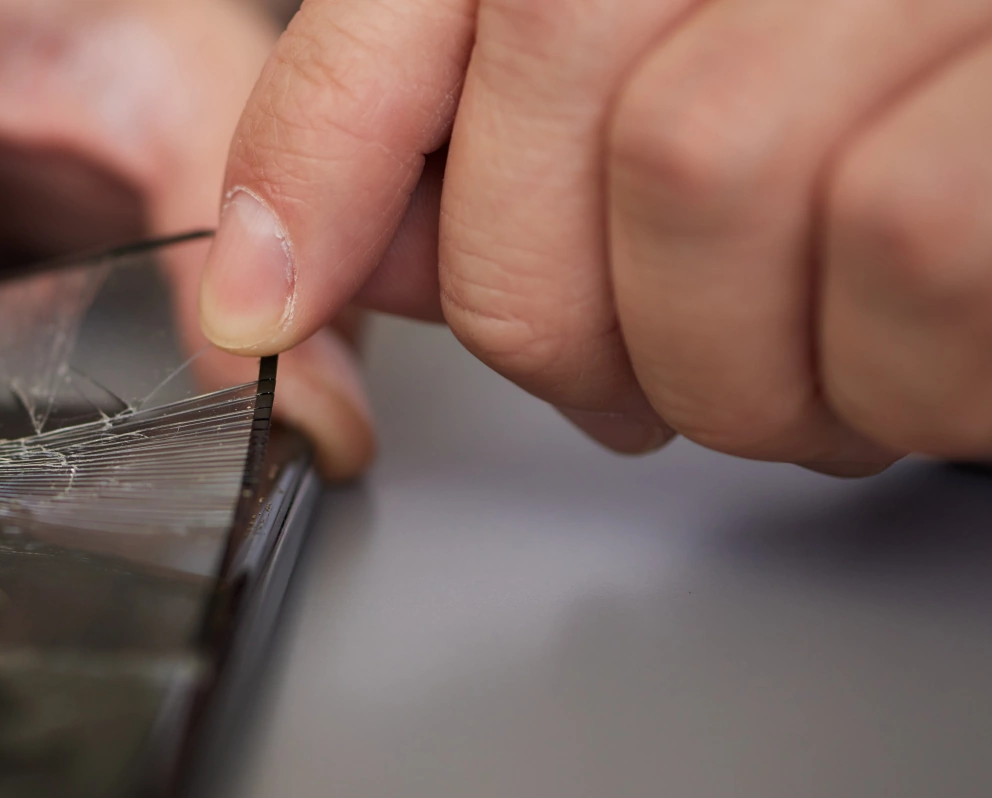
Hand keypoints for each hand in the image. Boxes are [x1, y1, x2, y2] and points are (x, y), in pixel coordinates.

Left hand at [201, 0, 991, 473]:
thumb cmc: (910, 103)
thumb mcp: (677, 93)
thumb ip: (487, 146)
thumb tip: (307, 253)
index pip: (422, 3)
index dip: (318, 160)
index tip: (263, 303)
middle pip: (561, 112)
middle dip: (569, 324)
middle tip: (643, 381)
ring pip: (713, 181)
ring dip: (739, 363)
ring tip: (806, 376)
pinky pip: (904, 239)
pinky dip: (892, 369)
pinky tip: (913, 370)